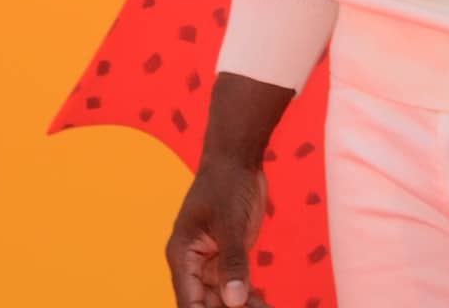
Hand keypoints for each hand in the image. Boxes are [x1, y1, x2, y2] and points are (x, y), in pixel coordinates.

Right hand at [165, 156, 273, 307]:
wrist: (237, 156)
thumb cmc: (227, 182)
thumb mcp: (230, 222)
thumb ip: (231, 262)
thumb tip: (234, 301)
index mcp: (183, 256)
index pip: (190, 303)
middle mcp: (192, 264)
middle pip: (207, 304)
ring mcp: (210, 262)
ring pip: (223, 299)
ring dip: (242, 306)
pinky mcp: (227, 256)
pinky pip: (235, 285)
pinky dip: (249, 298)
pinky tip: (265, 304)